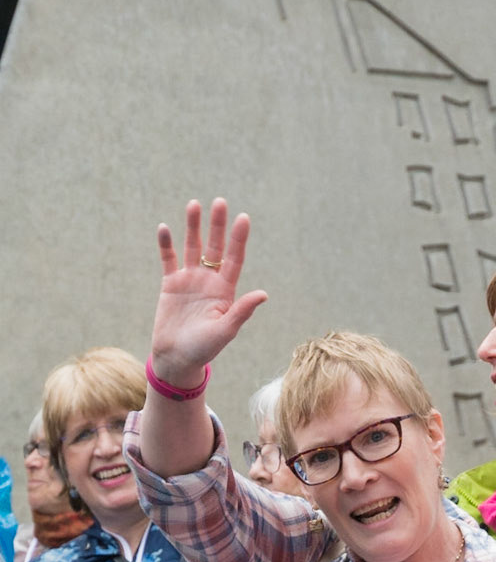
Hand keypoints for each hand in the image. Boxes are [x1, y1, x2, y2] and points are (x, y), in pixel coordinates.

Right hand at [151, 198, 266, 387]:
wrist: (176, 359)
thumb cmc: (204, 350)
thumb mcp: (225, 331)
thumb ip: (241, 311)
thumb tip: (263, 294)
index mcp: (225, 292)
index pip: (234, 259)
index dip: (239, 239)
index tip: (243, 218)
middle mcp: (209, 282)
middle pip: (215, 247)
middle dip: (217, 226)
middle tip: (220, 202)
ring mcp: (189, 281)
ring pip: (192, 247)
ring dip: (193, 227)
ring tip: (194, 205)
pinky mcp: (170, 284)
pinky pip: (168, 259)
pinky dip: (166, 244)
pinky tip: (165, 228)